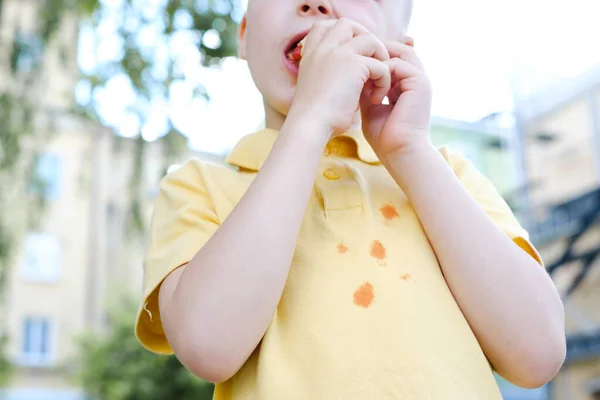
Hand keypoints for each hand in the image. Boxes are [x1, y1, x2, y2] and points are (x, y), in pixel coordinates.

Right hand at [289, 18, 390, 136]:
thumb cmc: (314, 117)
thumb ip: (329, 74)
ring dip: (379, 58)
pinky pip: (380, 65)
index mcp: (311, 54)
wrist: (310, 126)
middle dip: (364, 38)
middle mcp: (322, 48)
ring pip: (369, 39)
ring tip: (379, 80)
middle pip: (347, 24)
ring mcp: (338, 53)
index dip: (341, 35)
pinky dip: (384, 81)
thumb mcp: (316, 88)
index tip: (351, 53)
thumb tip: (352, 76)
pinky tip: (376, 98)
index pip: (323, 27)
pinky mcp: (354, 64)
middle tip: (372, 62)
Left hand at [359, 41, 432, 159]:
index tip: (353, 67)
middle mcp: (415, 79)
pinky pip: (398, 64)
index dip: (373, 58)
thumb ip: (366, 88)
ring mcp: (420, 79)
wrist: (399, 152)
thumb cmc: (384, 137)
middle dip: (376, 53)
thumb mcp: (371, 106)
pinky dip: (381, 74)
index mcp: (406, 85)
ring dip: (378, 62)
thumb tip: (352, 72)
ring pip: (399, 52)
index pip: (392, 57)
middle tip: (356, 63)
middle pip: (397, 49)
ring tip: (363, 78)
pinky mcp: (420, 82)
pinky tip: (373, 94)